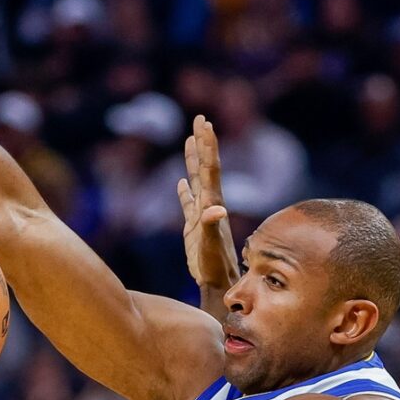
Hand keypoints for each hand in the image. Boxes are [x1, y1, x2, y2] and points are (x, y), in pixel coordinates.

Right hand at [178, 116, 236, 297]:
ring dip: (193, 160)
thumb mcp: (212, 246)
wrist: (218, 281)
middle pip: (204, 167)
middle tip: (200, 119)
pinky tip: (181, 181)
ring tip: (190, 140)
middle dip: (202, 143)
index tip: (205, 124)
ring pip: (196, 180)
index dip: (208, 145)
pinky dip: (184, 190)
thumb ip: (212, 226)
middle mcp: (209, 204)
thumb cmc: (215, 266)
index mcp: (213, 203)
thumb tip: (215, 208)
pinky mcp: (193, 226)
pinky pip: (187, 201)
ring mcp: (201, 214)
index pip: (210, 168)